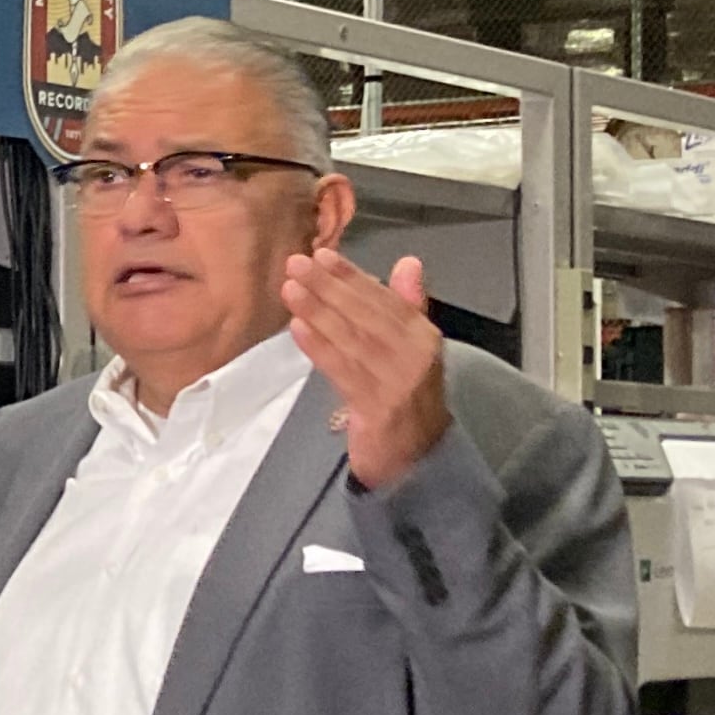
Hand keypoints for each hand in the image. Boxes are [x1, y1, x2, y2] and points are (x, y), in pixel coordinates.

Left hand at [282, 250, 449, 488]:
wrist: (417, 458)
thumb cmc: (407, 397)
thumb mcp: (412, 349)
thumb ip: (408, 305)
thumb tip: (409, 262)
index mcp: (424, 337)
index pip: (385, 299)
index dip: (353, 276)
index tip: (323, 256)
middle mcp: (415, 357)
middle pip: (366, 316)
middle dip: (329, 288)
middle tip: (296, 265)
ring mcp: (397, 384)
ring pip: (351, 341)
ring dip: (318, 313)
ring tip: (290, 291)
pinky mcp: (377, 410)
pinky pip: (343, 372)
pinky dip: (319, 348)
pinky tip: (297, 329)